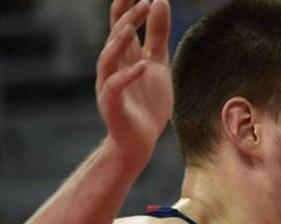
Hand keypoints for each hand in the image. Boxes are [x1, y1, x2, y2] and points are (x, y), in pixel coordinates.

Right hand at [97, 0, 172, 169]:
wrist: (141, 141)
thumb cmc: (148, 102)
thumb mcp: (158, 64)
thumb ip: (157, 36)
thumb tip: (160, 1)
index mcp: (123, 57)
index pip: (121, 25)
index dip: (127, 8)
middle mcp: (112, 67)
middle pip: (116, 38)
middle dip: (127, 20)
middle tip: (142, 3)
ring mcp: (109, 84)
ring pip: (108, 59)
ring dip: (119, 43)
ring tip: (131, 28)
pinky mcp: (112, 104)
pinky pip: (115, 87)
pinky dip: (128, 75)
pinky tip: (142, 66)